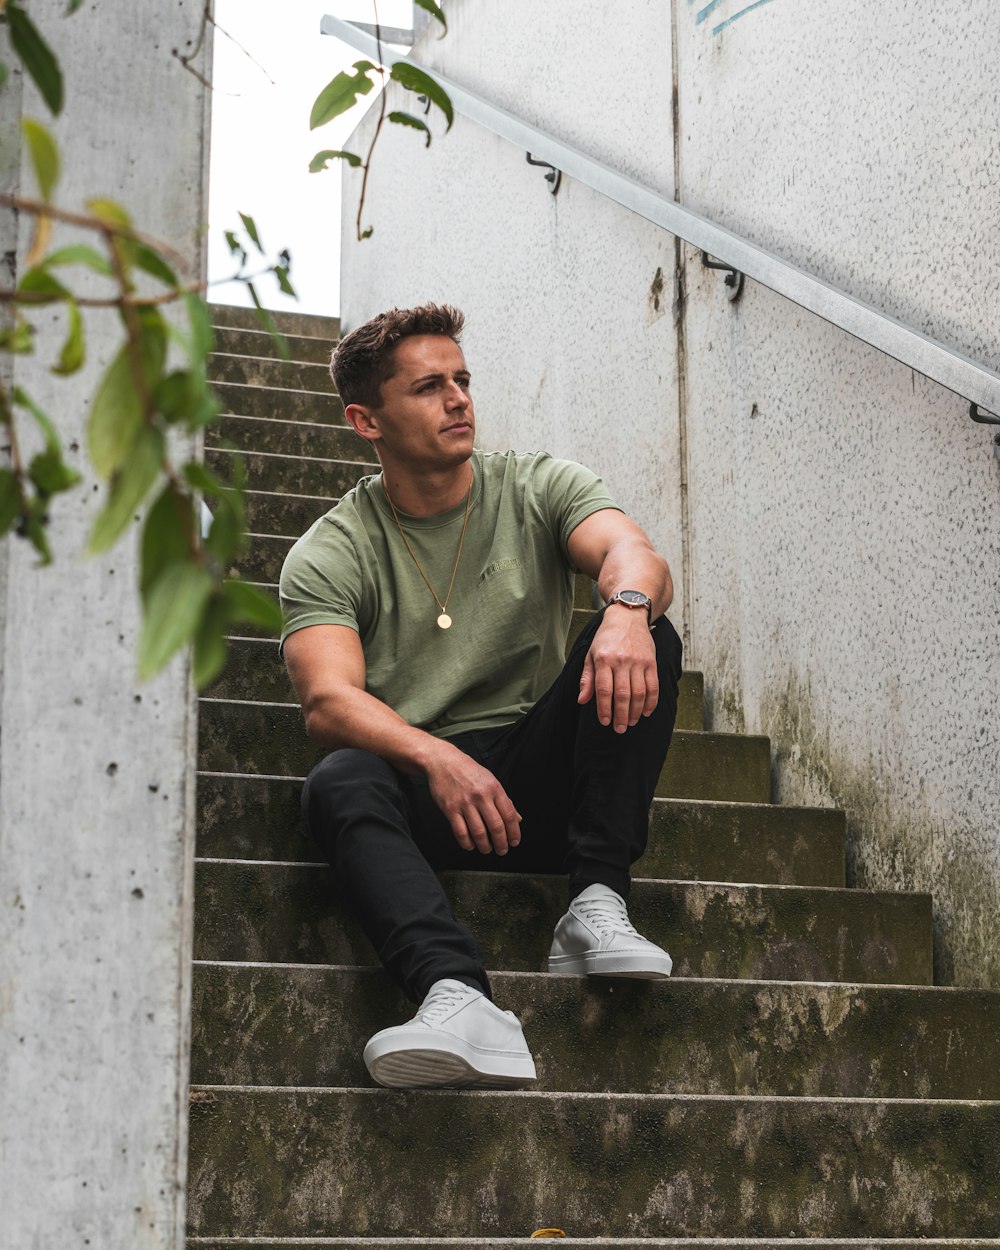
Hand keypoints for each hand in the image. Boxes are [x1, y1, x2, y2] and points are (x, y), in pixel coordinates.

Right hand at [425, 743, 521, 854]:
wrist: (443, 762)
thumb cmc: (468, 771)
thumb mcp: (490, 781)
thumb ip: (504, 800)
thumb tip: (518, 819)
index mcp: (494, 788)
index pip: (509, 815)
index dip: (514, 832)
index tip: (514, 842)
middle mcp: (481, 796)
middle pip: (496, 826)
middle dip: (501, 843)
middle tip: (502, 850)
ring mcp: (465, 803)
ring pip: (479, 832)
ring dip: (485, 846)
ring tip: (486, 849)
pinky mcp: (450, 809)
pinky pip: (461, 832)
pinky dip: (467, 843)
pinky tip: (470, 845)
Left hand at [578, 606, 657, 732]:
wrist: (627, 617)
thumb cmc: (606, 638)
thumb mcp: (590, 654)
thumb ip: (587, 678)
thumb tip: (582, 700)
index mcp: (604, 659)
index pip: (604, 690)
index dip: (604, 709)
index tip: (605, 722)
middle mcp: (622, 660)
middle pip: (623, 694)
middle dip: (621, 715)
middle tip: (619, 729)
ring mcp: (638, 661)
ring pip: (639, 693)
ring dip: (635, 711)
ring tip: (631, 722)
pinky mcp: (651, 662)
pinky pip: (653, 686)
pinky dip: (651, 702)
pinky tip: (645, 712)